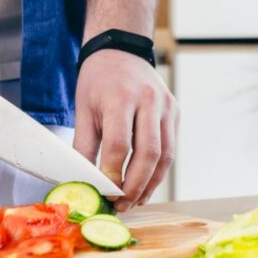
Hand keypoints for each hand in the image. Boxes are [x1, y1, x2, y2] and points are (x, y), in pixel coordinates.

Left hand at [73, 50, 177, 210]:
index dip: (113, 174)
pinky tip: (145, 185)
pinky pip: (171, 148)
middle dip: (135, 186)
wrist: (120, 51)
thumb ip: (84, 146)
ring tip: (135, 202)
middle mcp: (149, 100)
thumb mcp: (83, 109)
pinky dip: (158, 171)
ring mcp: (166, 106)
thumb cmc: (97, 81)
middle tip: (122, 206)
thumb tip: (82, 182)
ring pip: (165, 155)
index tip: (105, 194)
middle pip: (148, 153)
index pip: (119, 144)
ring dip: (150, 184)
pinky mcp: (175, 112)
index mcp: (120, 97)